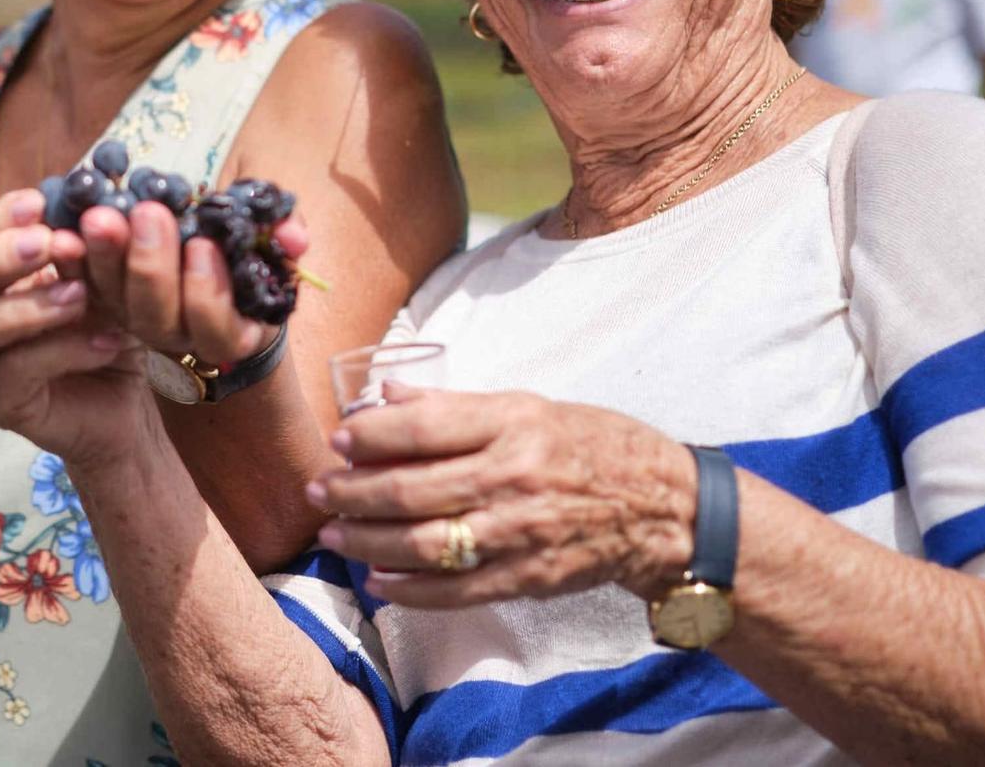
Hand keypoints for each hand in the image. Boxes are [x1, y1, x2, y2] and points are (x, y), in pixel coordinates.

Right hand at [0, 190, 149, 466]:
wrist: (125, 405)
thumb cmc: (107, 331)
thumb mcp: (104, 283)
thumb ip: (88, 252)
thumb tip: (92, 211)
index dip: (1, 217)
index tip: (39, 202)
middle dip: (2, 256)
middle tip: (49, 243)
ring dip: (27, 305)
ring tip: (79, 295)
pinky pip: (14, 371)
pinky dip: (62, 350)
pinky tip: (105, 341)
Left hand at [73, 199, 308, 367]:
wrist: (213, 270)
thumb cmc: (249, 259)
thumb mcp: (273, 247)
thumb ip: (285, 237)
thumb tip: (294, 237)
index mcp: (229, 333)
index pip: (216, 329)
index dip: (208, 294)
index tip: (203, 246)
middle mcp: (178, 337)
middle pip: (157, 318)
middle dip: (151, 266)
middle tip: (149, 213)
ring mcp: (137, 321)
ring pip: (115, 303)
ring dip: (106, 258)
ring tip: (101, 214)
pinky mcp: (103, 299)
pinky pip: (83, 284)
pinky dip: (73, 258)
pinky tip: (62, 228)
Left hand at [307, 384, 695, 607]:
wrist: (665, 510)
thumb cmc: (593, 447)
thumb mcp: (530, 406)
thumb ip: (455, 405)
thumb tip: (387, 395)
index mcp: (513, 423)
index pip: (424, 426)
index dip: (371, 435)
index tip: (339, 440)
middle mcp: (513, 475)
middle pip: (413, 488)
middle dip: (354, 492)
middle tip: (319, 492)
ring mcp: (520, 531)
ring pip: (425, 542)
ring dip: (369, 542)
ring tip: (334, 535)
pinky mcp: (528, 577)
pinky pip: (456, 589)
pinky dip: (410, 588)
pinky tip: (379, 580)